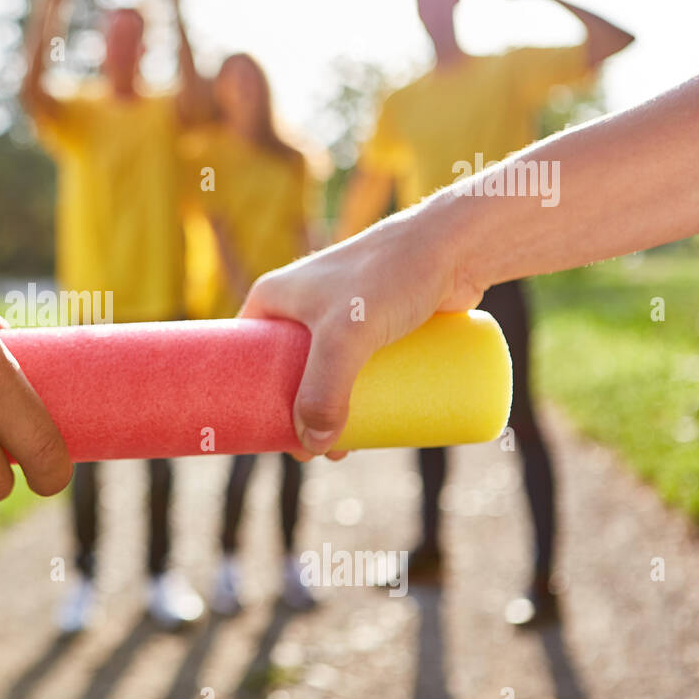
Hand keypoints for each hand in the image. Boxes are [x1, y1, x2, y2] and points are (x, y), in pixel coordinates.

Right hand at [240, 210, 482, 457]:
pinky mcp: (378, 322)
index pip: (243, 355)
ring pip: (325, 373)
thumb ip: (325, 391)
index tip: (258, 434)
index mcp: (274, 297)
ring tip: (344, 449)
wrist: (455, 246)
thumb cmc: (389, 277)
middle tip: (309, 453)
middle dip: (293, 414)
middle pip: (286, 371)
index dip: (245, 395)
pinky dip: (357, 395)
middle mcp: (303, 303)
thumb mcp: (345, 337)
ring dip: (328, 410)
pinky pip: (358, 367)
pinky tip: (366, 422)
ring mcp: (342, 313)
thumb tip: (314, 447)